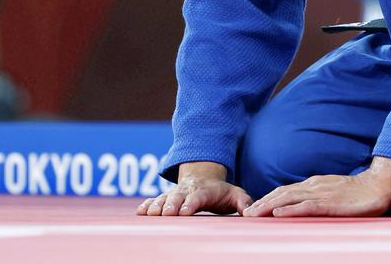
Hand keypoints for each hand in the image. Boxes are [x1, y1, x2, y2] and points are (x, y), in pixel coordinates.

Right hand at [137, 175, 251, 216]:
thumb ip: (243, 201)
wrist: (203, 176)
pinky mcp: (166, 197)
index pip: (198, 197)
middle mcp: (188, 190)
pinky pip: (155, 200)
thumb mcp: (235, 193)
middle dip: (171, 204)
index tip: (185, 211)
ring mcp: (176, 193)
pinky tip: (140, 212)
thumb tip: (249, 211)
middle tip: (167, 213)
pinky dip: (148, 205)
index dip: (191, 203)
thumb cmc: (220, 191)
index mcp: (205, 190)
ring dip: (157, 206)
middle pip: (178, 197)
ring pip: (165, 198)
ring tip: (150, 214)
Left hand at [242, 173, 390, 217]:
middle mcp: (313, 186)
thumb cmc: (358, 192)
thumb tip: (304, 206)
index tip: (253, 208)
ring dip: (268, 206)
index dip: (268, 198)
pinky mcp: (329, 203)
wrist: (377, 186)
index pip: (285, 191)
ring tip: (254, 214)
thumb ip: (318, 197)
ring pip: (288, 198)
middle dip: (262, 203)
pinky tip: (278, 213)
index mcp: (314, 184)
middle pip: (281, 193)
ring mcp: (320, 193)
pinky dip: (289, 209)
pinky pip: (305, 206)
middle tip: (246, 213)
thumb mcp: (333, 192)